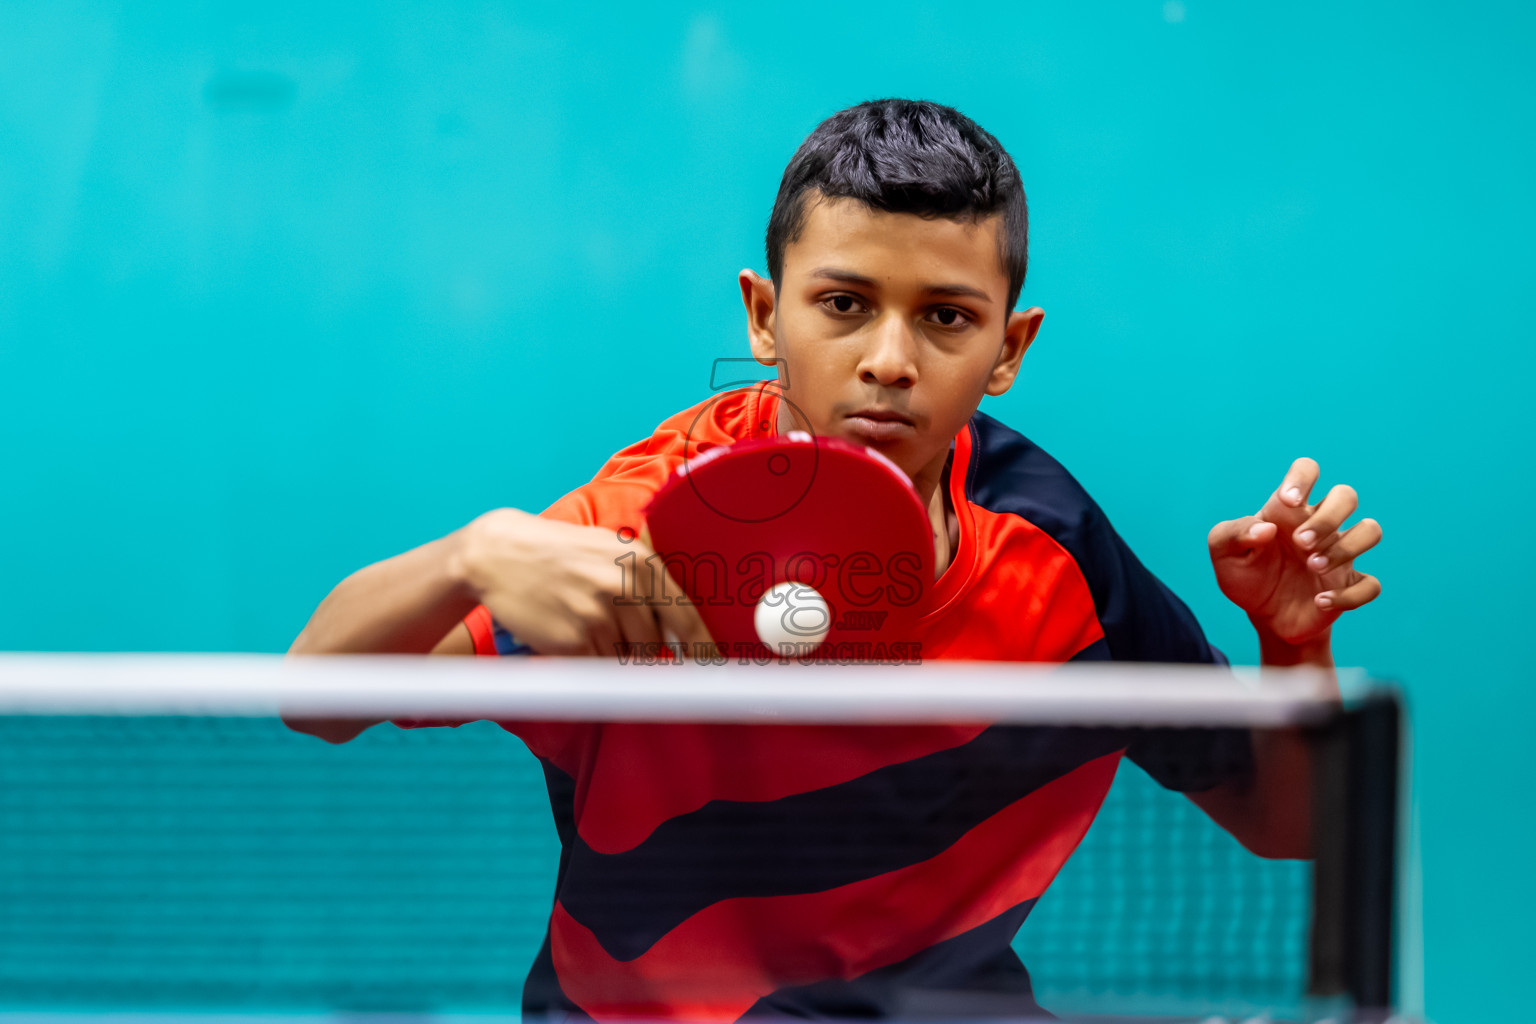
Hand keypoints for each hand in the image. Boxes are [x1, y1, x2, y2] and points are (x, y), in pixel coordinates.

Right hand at [458, 508, 714, 656]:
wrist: (500, 554)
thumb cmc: (560, 553)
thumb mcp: (611, 549)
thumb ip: (646, 584)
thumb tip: (680, 633)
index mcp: (641, 563)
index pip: (686, 617)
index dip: (703, 649)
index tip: (715, 669)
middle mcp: (624, 587)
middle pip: (654, 645)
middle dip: (641, 650)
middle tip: (612, 633)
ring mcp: (598, 614)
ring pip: (624, 659)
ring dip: (608, 653)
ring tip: (582, 623)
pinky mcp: (573, 639)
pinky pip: (594, 667)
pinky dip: (585, 661)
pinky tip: (567, 634)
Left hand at [1207, 457, 1382, 645]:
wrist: (1262, 615)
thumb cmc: (1245, 575)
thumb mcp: (1223, 553)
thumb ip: (1233, 534)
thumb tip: (1265, 528)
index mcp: (1289, 511)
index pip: (1306, 470)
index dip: (1302, 478)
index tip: (1288, 502)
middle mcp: (1319, 526)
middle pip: (1346, 495)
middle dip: (1327, 518)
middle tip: (1300, 544)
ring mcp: (1339, 554)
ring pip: (1370, 530)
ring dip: (1345, 549)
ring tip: (1312, 567)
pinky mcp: (1349, 584)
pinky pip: (1371, 584)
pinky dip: (1349, 594)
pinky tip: (1320, 601)